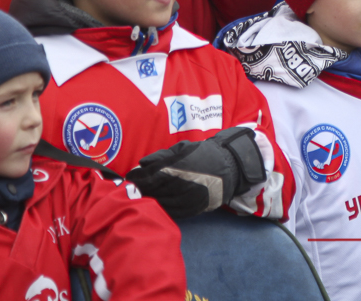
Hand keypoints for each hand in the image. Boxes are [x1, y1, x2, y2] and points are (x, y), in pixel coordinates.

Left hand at [126, 127, 265, 219]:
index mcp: (179, 168)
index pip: (151, 176)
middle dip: (142, 189)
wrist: (230, 167)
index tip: (130, 177)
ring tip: (142, 195)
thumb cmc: (204, 155)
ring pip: (161, 203)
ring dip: (149, 200)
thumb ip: (161, 156)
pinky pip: (172, 211)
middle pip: (154, 190)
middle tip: (132, 187)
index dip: (138, 178)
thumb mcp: (183, 149)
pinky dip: (161, 207)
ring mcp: (188, 199)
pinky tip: (156, 203)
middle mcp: (183, 185)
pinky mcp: (193, 209)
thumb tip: (141, 164)